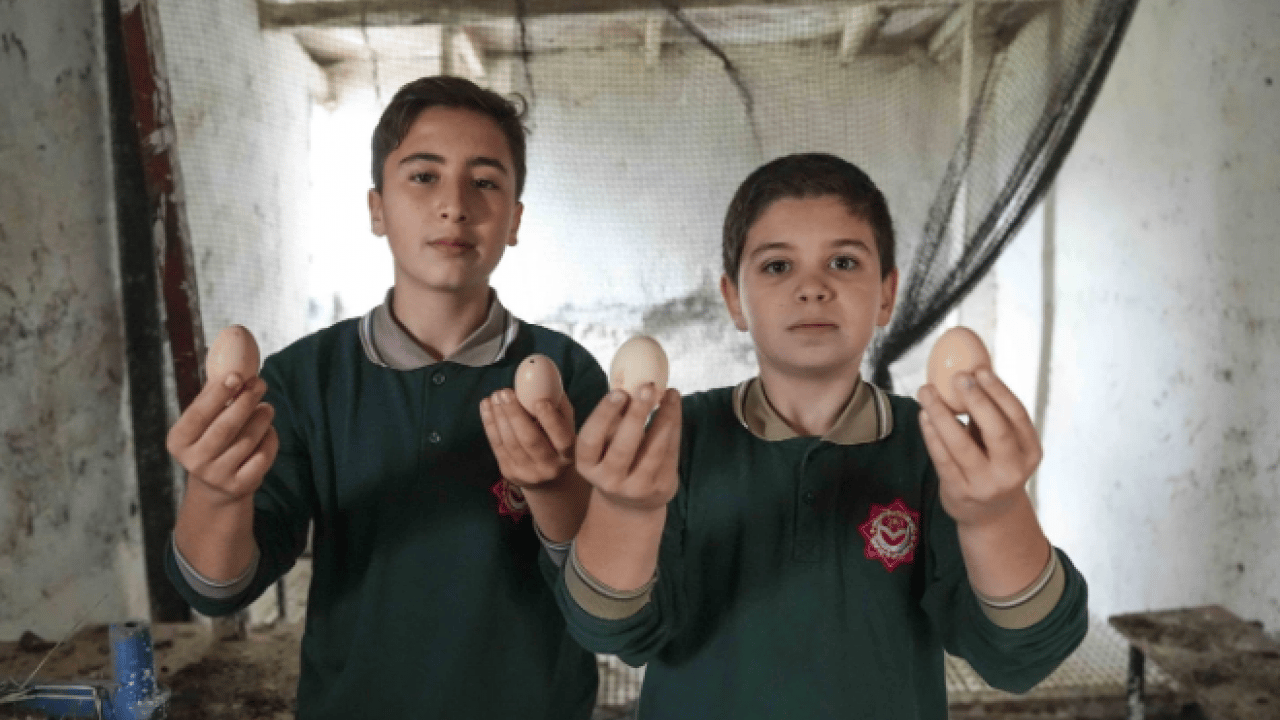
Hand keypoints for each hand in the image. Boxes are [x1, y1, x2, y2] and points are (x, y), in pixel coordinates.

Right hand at [166, 374, 277, 504]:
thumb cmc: (210, 439)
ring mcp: (217, 476)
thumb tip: (233, 365)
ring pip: (248, 440)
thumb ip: (214, 396)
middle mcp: (194, 461)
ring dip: (262, 418)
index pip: (198, 414)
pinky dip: (270, 438)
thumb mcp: (204, 421)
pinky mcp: (240, 485)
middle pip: (226, 427)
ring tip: (267, 408)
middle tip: (260, 383)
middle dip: (246, 401)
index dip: (218, 394)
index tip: (236, 375)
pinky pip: (263, 456)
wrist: (216, 486)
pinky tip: (268, 430)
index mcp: (179, 441)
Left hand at [479, 389, 575, 488]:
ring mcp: (528, 472)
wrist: (548, 479)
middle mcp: (549, 467)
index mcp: (568, 454)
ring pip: (510, 442)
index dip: (550, 420)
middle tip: (505, 392)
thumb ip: (558, 405)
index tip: (540, 401)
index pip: (562, 438)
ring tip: (495, 396)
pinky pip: (497, 445)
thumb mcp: (566, 426)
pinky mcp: (509, 472)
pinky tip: (487, 407)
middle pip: (529, 440)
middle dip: (515, 414)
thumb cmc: (557, 442)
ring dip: (499, 416)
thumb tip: (545, 379)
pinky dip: (490, 424)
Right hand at [575, 385, 680, 512]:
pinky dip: (674, 426)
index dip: (604, 415)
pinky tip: (674, 406)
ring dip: (664, 417)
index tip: (619, 391)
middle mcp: (609, 480)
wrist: (631, 503)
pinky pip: (670, 453)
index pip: (590, 439)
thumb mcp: (604, 445)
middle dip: (636, 414)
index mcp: (587, 465)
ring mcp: (636, 488)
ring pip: (653, 450)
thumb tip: (629, 381)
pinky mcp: (660, 487)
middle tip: (646, 386)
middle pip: (623, 447)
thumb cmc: (614, 460)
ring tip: (669, 392)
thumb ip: (612, 419)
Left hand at [916, 368, 1041, 529]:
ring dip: (941, 414)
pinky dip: (931, 434)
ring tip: (927, 391)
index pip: (1018, 416)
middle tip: (957, 376)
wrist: (989, 515)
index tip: (980, 370)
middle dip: (977, 401)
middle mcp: (1012, 470)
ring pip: (961, 445)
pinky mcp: (959, 492)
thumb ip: (992, 413)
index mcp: (1030, 452)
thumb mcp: (1004, 443)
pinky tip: (924, 415)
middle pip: (997, 431)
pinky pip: (942, 458)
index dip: (999, 391)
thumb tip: (974, 367)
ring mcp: (985, 484)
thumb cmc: (994, 465)